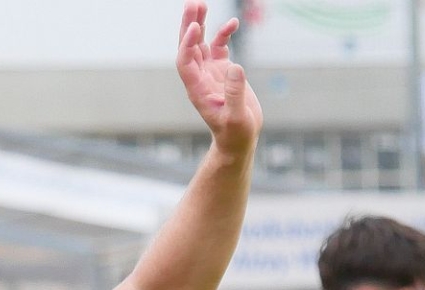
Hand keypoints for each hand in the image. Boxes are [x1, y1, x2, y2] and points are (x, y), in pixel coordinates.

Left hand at [175, 3, 261, 160]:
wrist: (238, 140)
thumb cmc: (235, 134)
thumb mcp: (236, 117)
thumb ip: (235, 94)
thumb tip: (235, 67)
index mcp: (197, 90)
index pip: (185, 62)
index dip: (187, 44)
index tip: (195, 27)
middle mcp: (199, 78)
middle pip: (189, 47)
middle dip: (188, 25)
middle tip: (192, 3)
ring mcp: (209, 73)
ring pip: (200, 44)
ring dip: (199, 24)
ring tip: (200, 4)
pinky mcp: (222, 71)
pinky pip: (218, 47)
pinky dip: (223, 34)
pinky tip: (233, 24)